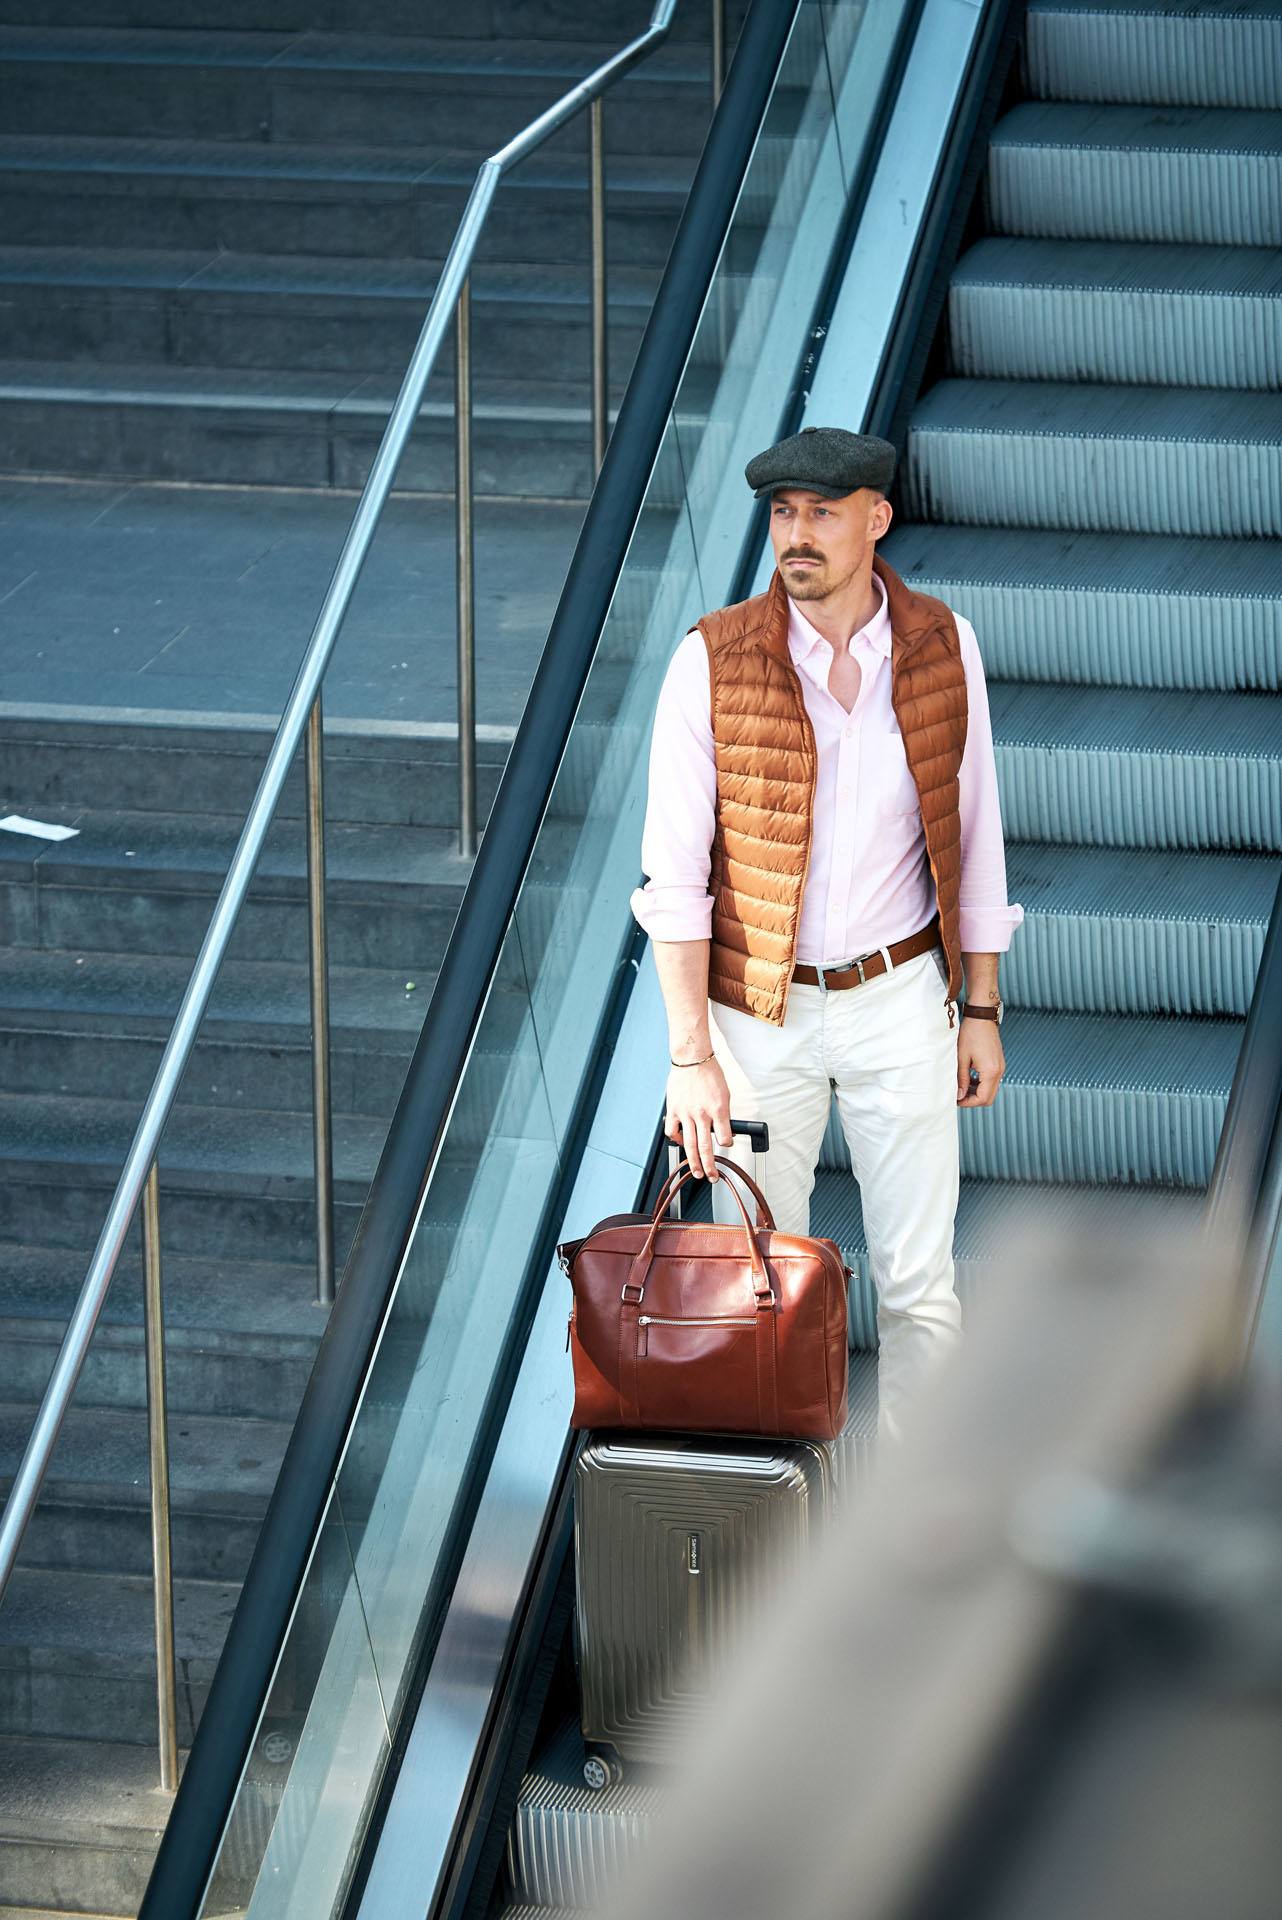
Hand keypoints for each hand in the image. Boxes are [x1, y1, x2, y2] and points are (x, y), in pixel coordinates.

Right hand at [665, 1057, 732, 1178]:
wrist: (692, 1059)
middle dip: (709, 1166)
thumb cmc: (710, 1074)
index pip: (725, 1137)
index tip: (727, 1144)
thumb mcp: (725, 1094)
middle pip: (706, 1148)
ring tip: (696, 1172)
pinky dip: (675, 1139)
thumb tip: (724, 1130)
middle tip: (712, 1176)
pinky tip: (679, 1142)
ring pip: (689, 1144)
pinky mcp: (673, 1110)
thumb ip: (724, 1114)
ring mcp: (686, 1113)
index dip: (727, 1144)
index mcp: (718, 1109)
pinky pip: (672, 1131)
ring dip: (693, 1162)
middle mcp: (702, 1114)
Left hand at [956, 1017, 1004, 1106]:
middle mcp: (999, 1071)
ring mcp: (1000, 1067)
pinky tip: (969, 1078)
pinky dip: (981, 1084)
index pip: (982, 1098)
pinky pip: (992, 1081)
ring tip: (961, 1087)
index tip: (956, 1100)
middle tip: (958, 1096)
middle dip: (973, 1100)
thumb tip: (960, 1095)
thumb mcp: (962, 1058)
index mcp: (991, 1071)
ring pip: (991, 1090)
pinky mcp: (998, 1063)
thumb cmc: (971, 1033)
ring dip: (977, 1092)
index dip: (968, 1102)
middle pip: (989, 1098)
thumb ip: (962, 1079)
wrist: (982, 1016)